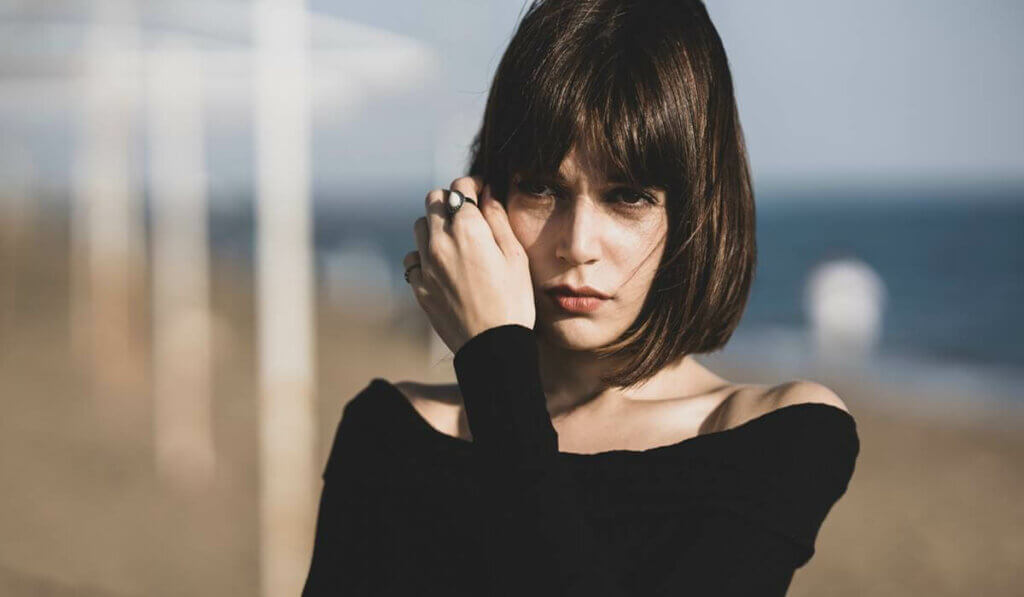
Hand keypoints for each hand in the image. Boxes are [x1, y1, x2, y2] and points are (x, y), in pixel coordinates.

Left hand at [404, 176, 535, 354]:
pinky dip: (424, 255)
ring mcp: (426, 265)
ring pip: (421, 226)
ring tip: (456, 241)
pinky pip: (413, 257)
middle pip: (434, 199)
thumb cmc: (513, 302)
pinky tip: (442, 265)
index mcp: (469, 230)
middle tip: (468, 214)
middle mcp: (441, 242)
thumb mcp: (515, 257)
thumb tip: (487, 193)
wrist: (493, 347)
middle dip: (451, 201)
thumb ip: (497, 219)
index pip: (461, 187)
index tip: (481, 191)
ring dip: (436, 226)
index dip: (473, 185)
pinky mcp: (419, 286)